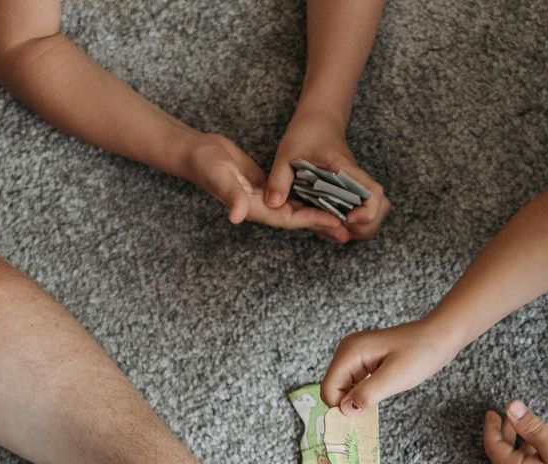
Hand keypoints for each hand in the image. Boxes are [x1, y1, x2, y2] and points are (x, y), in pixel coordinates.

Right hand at [183, 132, 346, 235]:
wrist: (196, 154)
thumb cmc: (205, 165)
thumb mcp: (219, 177)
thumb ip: (230, 196)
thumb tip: (237, 216)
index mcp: (254, 208)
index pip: (289, 218)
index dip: (313, 220)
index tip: (335, 221)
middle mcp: (262, 207)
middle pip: (298, 217)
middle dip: (323, 221)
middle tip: (350, 226)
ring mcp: (265, 198)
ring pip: (297, 207)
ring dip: (319, 211)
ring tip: (345, 214)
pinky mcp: (266, 187)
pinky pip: (292, 196)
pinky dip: (309, 196)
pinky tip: (326, 195)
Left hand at [265, 114, 390, 242]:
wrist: (319, 118)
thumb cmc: (307, 131)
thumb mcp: (287, 152)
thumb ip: (279, 178)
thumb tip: (273, 205)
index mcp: (347, 169)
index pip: (374, 193)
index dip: (367, 212)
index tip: (348, 219)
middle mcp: (357, 180)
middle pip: (381, 209)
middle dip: (365, 227)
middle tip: (339, 229)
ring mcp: (356, 186)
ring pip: (374, 213)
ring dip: (360, 228)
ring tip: (334, 229)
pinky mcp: (350, 190)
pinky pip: (361, 211)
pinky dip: (352, 224)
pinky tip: (329, 224)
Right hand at [320, 320, 457, 414]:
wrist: (439, 337)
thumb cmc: (420, 353)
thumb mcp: (394, 378)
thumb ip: (366, 395)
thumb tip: (345, 411)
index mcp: (350, 352)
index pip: (328, 389)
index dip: (340, 407)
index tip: (360, 417)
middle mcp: (347, 350)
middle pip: (333, 388)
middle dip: (349, 403)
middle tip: (374, 407)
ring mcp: (355, 354)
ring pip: (344, 387)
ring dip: (357, 398)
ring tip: (382, 395)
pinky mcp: (364, 359)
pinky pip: (355, 382)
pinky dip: (363, 392)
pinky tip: (380, 391)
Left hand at [482, 401, 547, 463]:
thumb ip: (530, 426)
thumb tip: (512, 408)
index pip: (494, 448)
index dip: (491, 428)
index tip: (492, 412)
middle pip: (502, 458)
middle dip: (506, 435)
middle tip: (511, 416)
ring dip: (521, 446)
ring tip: (537, 427)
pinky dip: (529, 460)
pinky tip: (544, 448)